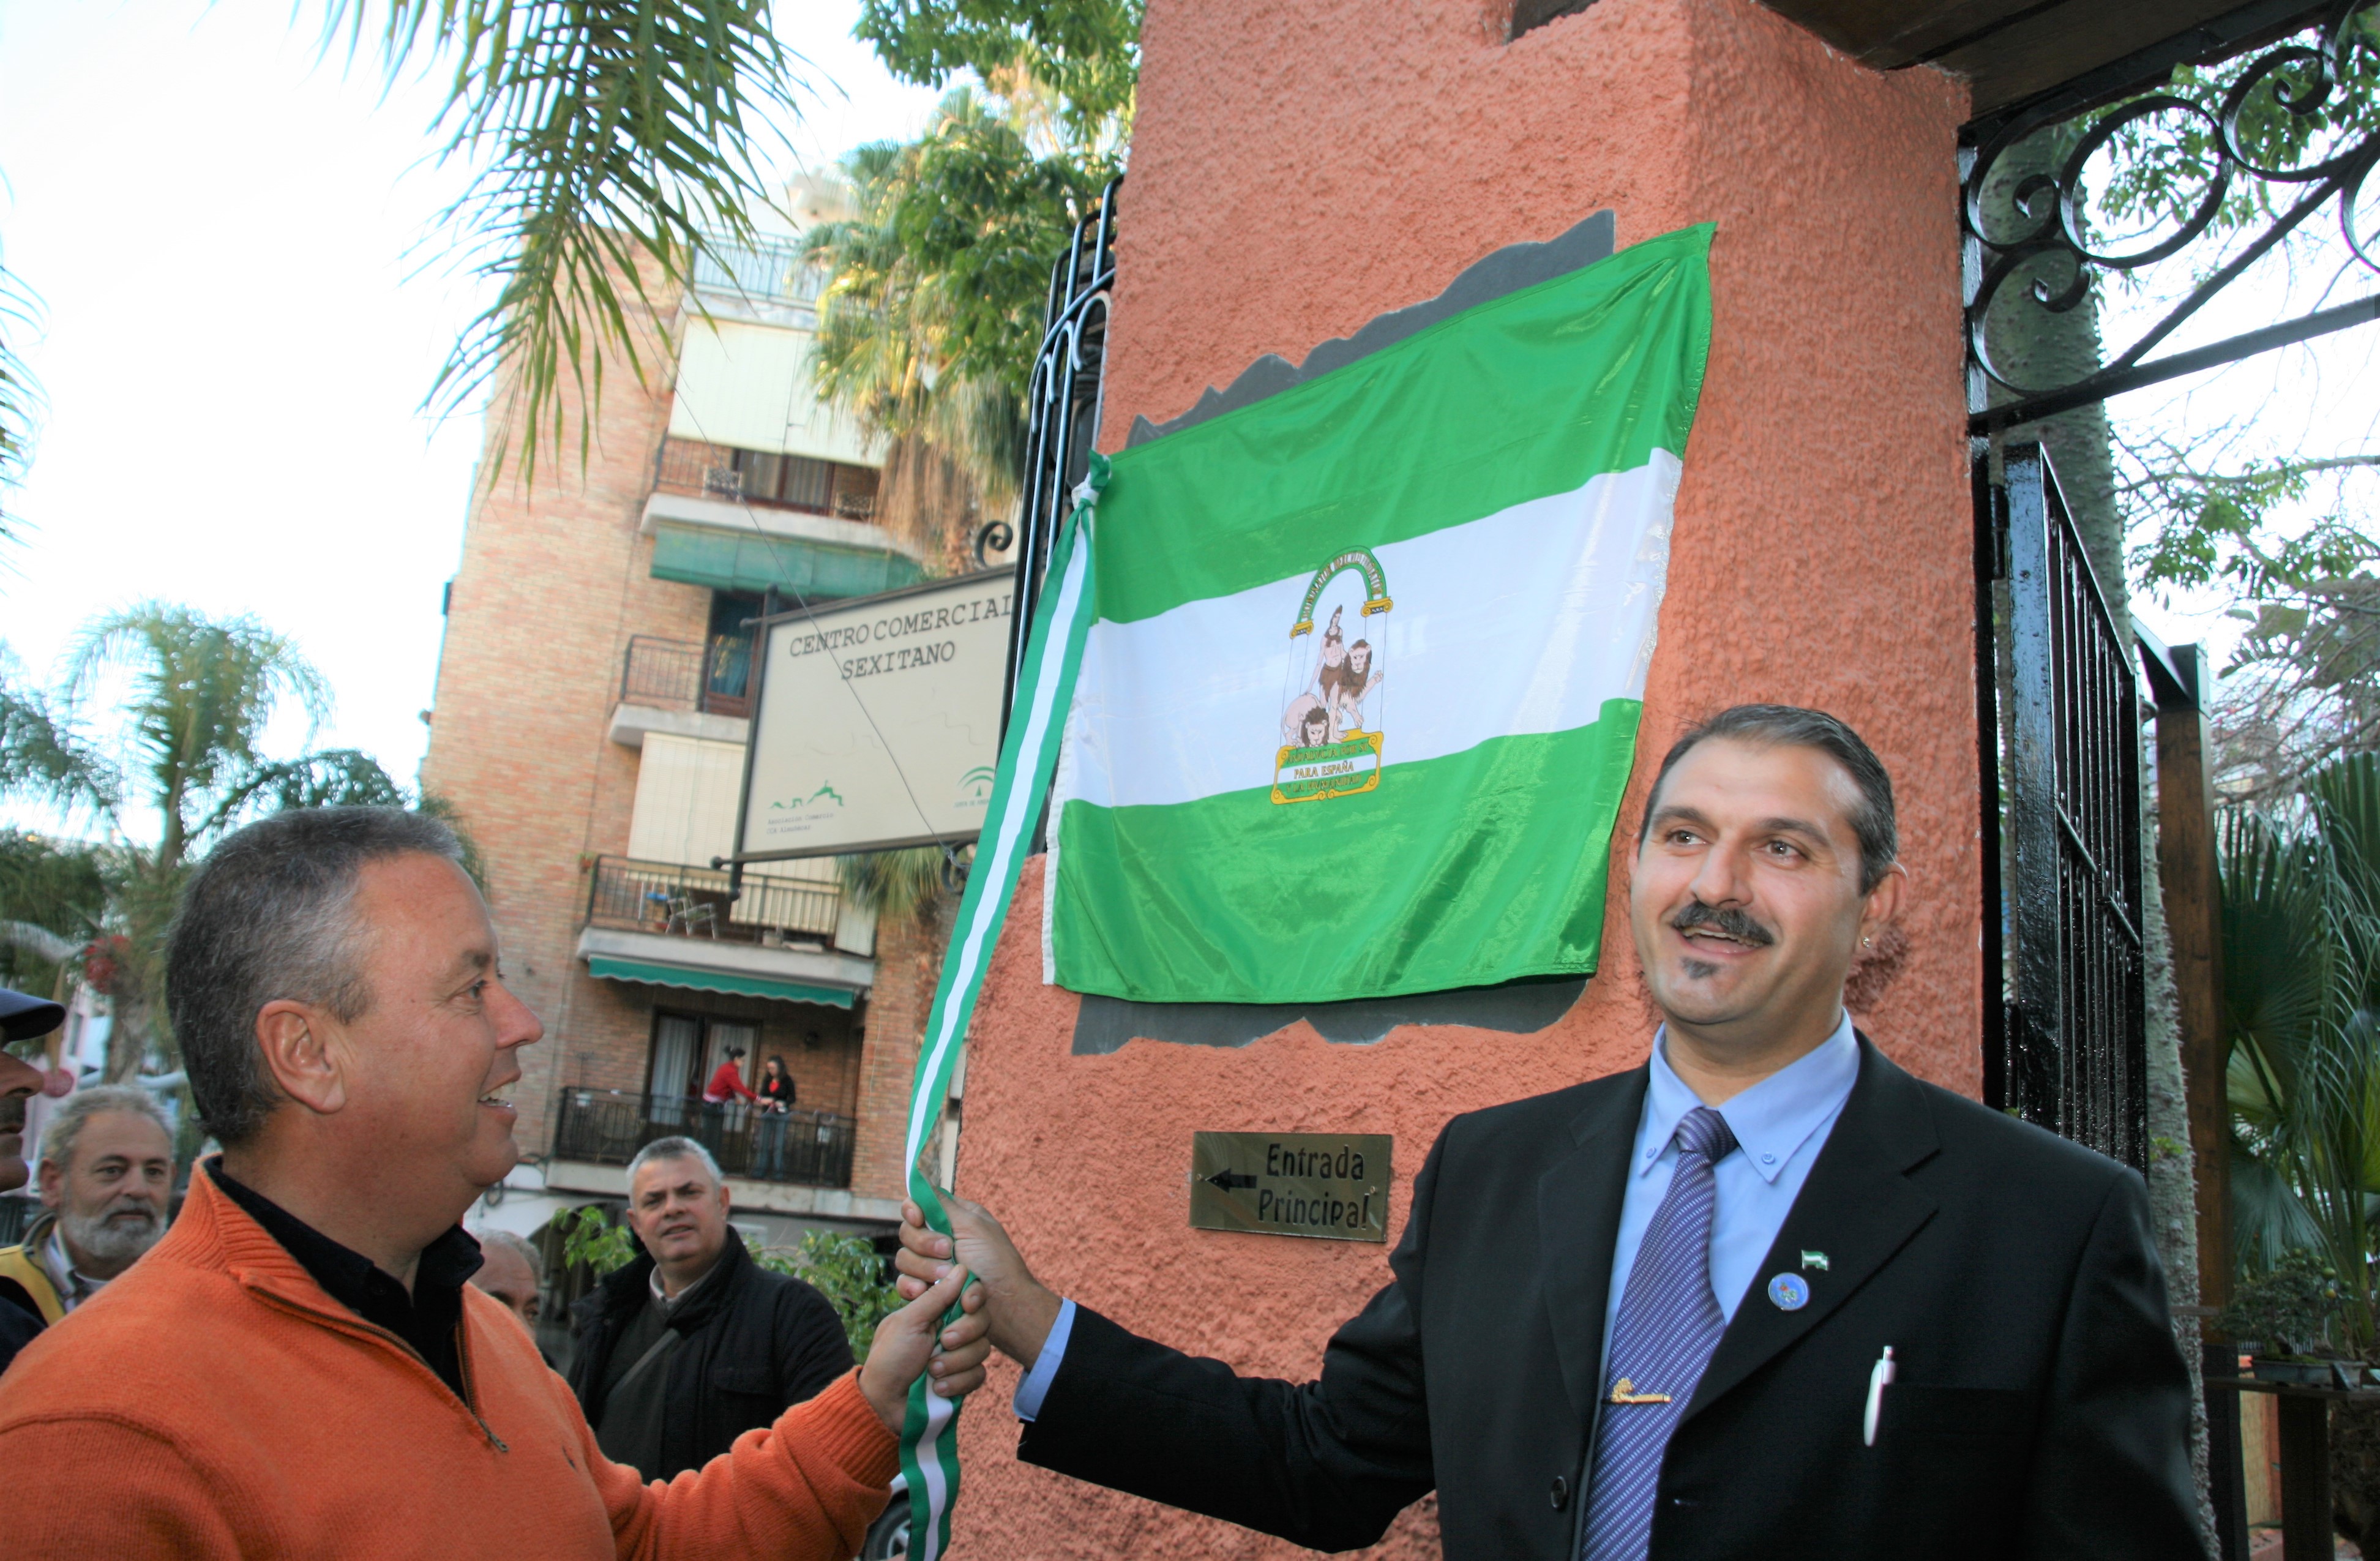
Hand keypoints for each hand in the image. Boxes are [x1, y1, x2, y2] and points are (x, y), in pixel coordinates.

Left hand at [857, 1266, 992, 1434]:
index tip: (968, 1305)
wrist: (884, 1404)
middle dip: (964, 1334)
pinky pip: (978, 1375)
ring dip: (955, 1363)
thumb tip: (961, 1267)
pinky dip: (958, 1382)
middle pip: (982, 1321)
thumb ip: (937, 1296)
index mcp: (937, 1311)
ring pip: (982, 1349)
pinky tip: (938, 1388)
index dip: (974, 1298)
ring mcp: (959, 1355)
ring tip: (931, 1372)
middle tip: (943, 1343)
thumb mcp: (909, 1321)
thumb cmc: (890, 1358)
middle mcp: (951, 1330)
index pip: (970, 1295)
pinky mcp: (964, 1379)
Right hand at [895, 1191, 1062, 1369]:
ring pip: (905, 1260)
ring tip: (947, 1277)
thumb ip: (942, 1204)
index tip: (918, 1218)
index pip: (918, 1207)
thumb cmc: (996, 1262)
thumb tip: (921, 1176)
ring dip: (924, 1267)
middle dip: (925, 1244)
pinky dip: (912, 1287)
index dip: (912, 1211)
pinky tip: (923, 1291)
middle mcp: (939, 1240)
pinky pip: (905, 1284)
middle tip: (948, 1251)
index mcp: (952, 1219)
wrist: (1005, 1305)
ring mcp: (932, 1266)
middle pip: (908, 1233)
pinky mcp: (928, 1290)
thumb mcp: (973, 1225)